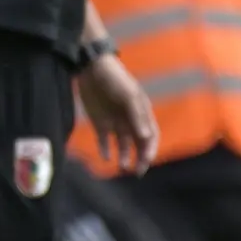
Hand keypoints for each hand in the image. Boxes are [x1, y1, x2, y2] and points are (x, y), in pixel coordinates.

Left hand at [77, 54, 158, 174]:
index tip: (147, 160)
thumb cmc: (114, 79)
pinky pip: (104, 143)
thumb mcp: (128, 96)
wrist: (90, 68)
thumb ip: (137, 117)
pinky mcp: (99, 124)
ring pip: (122, 146)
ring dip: (124, 157)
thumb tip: (146, 138)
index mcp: (141, 113)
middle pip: (138, 144)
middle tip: (137, 172)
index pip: (151, 135)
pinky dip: (105, 151)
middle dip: (140, 159)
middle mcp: (129, 120)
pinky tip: (106, 157)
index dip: (151, 149)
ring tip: (122, 166)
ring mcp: (114, 122)